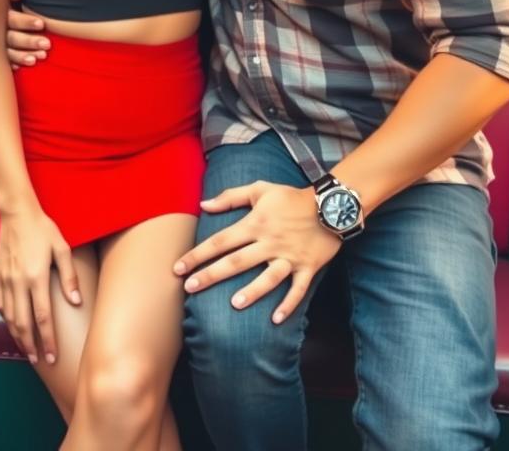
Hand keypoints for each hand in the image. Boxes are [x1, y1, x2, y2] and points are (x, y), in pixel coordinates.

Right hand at [0, 204, 80, 364]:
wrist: (16, 213)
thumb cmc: (42, 229)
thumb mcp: (62, 248)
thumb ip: (69, 276)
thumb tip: (76, 301)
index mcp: (36, 277)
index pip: (43, 318)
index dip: (48, 340)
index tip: (53, 356)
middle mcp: (18, 283)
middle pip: (23, 324)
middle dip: (31, 346)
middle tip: (39, 361)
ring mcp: (6, 281)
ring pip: (9, 318)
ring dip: (18, 336)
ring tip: (27, 350)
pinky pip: (1, 305)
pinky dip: (7, 320)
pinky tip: (13, 326)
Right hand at [5, 0, 49, 69]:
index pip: (12, 19)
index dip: (26, 22)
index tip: (41, 24)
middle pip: (11, 37)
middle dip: (29, 42)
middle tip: (47, 44)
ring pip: (7, 52)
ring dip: (23, 55)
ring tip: (40, 57)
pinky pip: (0, 61)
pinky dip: (10, 63)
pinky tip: (19, 68)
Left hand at [173, 182, 341, 323]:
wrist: (331, 204)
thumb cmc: (291, 197)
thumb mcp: (260, 189)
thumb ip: (231, 196)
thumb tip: (204, 204)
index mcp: (255, 223)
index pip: (220, 241)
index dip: (197, 254)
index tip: (178, 268)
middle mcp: (270, 242)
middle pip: (236, 261)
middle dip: (211, 275)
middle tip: (190, 288)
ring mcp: (289, 256)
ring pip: (268, 277)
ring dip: (253, 291)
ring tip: (234, 304)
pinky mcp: (307, 267)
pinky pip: (298, 289)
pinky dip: (289, 304)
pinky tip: (276, 319)